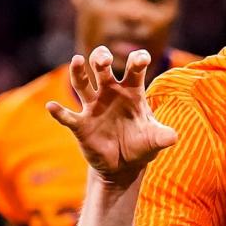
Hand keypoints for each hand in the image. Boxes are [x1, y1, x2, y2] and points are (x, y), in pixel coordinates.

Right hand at [46, 46, 177, 185]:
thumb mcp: (154, 140)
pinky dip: (59, 112)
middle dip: (101, 59)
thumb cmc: (141, 144)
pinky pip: (68, 116)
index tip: (141, 59)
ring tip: (76, 61)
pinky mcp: (81, 124)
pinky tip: (52, 107)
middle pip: (103, 69)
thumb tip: (173, 137)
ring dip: (78, 72)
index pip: (134, 70)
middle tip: (103, 58)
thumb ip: (163, 136)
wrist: (124, 166)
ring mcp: (94, 107)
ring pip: (82, 84)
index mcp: (132, 92)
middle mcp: (110, 93)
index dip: (137, 60)